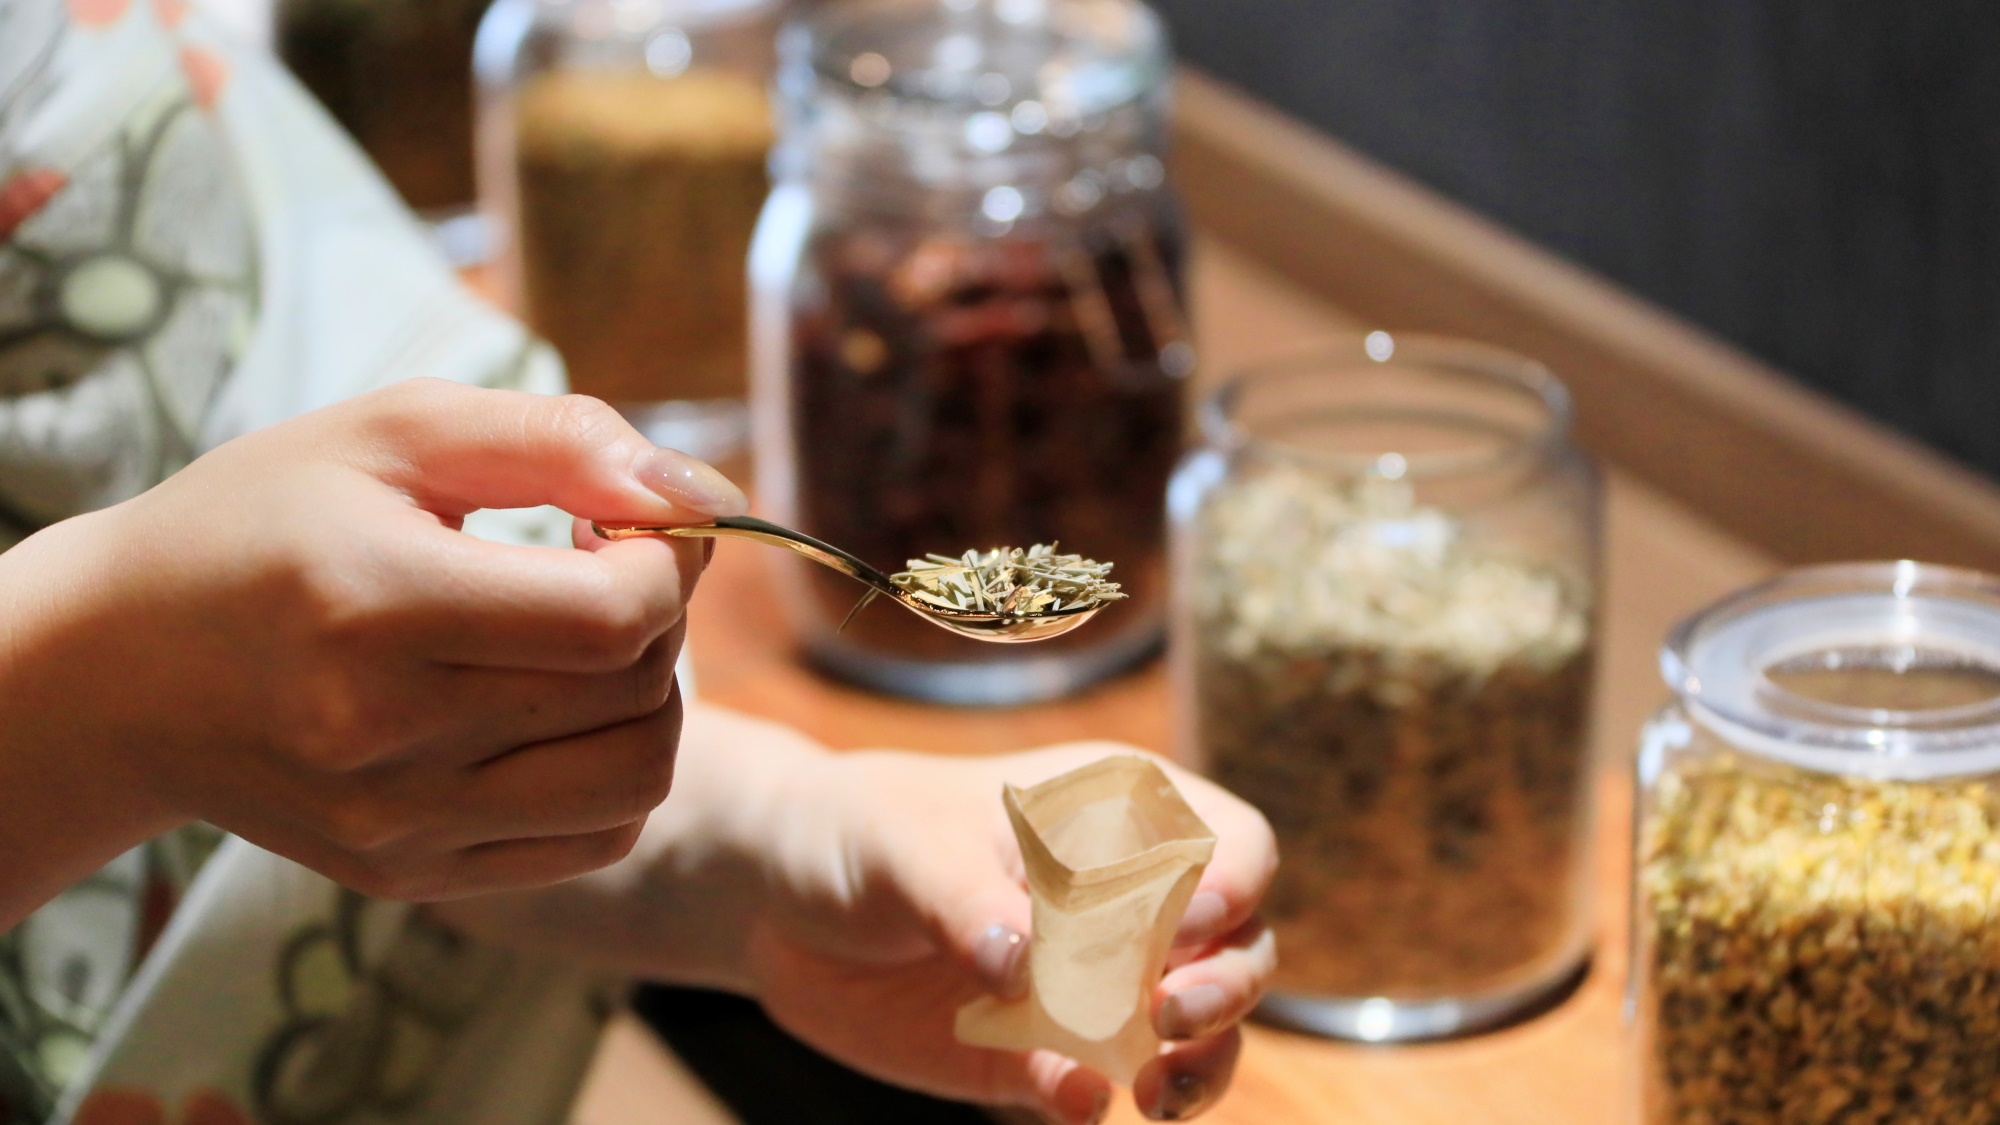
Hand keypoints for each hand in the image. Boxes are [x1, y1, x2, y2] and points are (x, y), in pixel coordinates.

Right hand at [0, 378, 745, 926]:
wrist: (119, 668)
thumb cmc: (264, 523)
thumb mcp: (394, 432)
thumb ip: (560, 440)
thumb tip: (702, 495)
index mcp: (377, 608)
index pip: (614, 615)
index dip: (661, 558)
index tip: (618, 520)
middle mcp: (385, 737)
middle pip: (636, 693)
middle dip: (657, 614)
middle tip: (598, 565)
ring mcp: (398, 823)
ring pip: (636, 779)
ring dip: (650, 698)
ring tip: (585, 640)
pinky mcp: (409, 873)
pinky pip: (594, 838)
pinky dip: (611, 768)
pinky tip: (554, 709)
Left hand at [744, 736, 1276, 1122]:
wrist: (781, 900)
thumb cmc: (863, 830)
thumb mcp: (907, 843)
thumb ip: (966, 899)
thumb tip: (1022, 967)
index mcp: (1122, 815)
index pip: (1231, 842)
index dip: (1235, 881)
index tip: (1193, 920)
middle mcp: (1130, 902)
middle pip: (1241, 947)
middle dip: (1229, 987)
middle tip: (1169, 1014)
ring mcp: (1094, 985)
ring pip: (1198, 1033)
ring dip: (1200, 1065)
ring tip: (1155, 1092)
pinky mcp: (1043, 1055)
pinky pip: (1098, 1088)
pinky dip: (1096, 1100)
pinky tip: (1074, 1099)